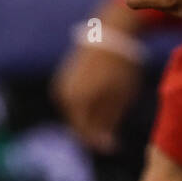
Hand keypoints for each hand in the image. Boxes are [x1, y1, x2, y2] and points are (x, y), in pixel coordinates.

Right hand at [51, 7, 142, 153]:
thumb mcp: (121, 97)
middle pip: (78, 124)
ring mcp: (60, 86)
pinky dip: (85, 105)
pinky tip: (101, 100)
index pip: (84, 133)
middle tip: (113, 134)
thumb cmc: (121, 66)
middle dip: (94, 131)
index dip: (100, 143)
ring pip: (74, 113)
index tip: (115, 146)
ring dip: (89, 118)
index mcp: (77, 102)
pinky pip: (72, 101)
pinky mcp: (62, 78)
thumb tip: (104, 146)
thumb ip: (110, 123)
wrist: (111, 34)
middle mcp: (63, 95)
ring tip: (110, 114)